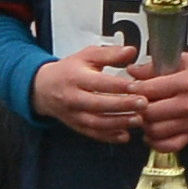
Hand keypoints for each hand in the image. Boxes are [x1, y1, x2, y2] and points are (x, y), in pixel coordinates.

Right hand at [29, 45, 151, 142]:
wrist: (44, 88)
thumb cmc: (70, 70)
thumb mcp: (87, 56)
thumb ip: (110, 54)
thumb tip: (131, 51)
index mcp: (76, 77)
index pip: (98, 83)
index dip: (118, 85)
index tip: (137, 86)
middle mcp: (73, 97)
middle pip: (98, 104)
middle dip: (122, 105)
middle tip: (143, 104)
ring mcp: (73, 114)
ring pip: (96, 122)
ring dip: (118, 123)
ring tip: (138, 120)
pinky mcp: (76, 126)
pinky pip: (92, 134)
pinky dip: (109, 137)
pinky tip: (125, 135)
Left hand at [132, 54, 187, 149]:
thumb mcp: (187, 61)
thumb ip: (157, 66)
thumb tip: (132, 71)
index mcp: (187, 83)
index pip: (150, 89)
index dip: (134, 88)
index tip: (129, 86)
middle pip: (150, 112)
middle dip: (137, 107)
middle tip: (134, 101)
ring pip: (156, 131)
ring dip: (144, 124)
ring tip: (143, 115)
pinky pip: (169, 145)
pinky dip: (156, 142)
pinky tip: (151, 132)